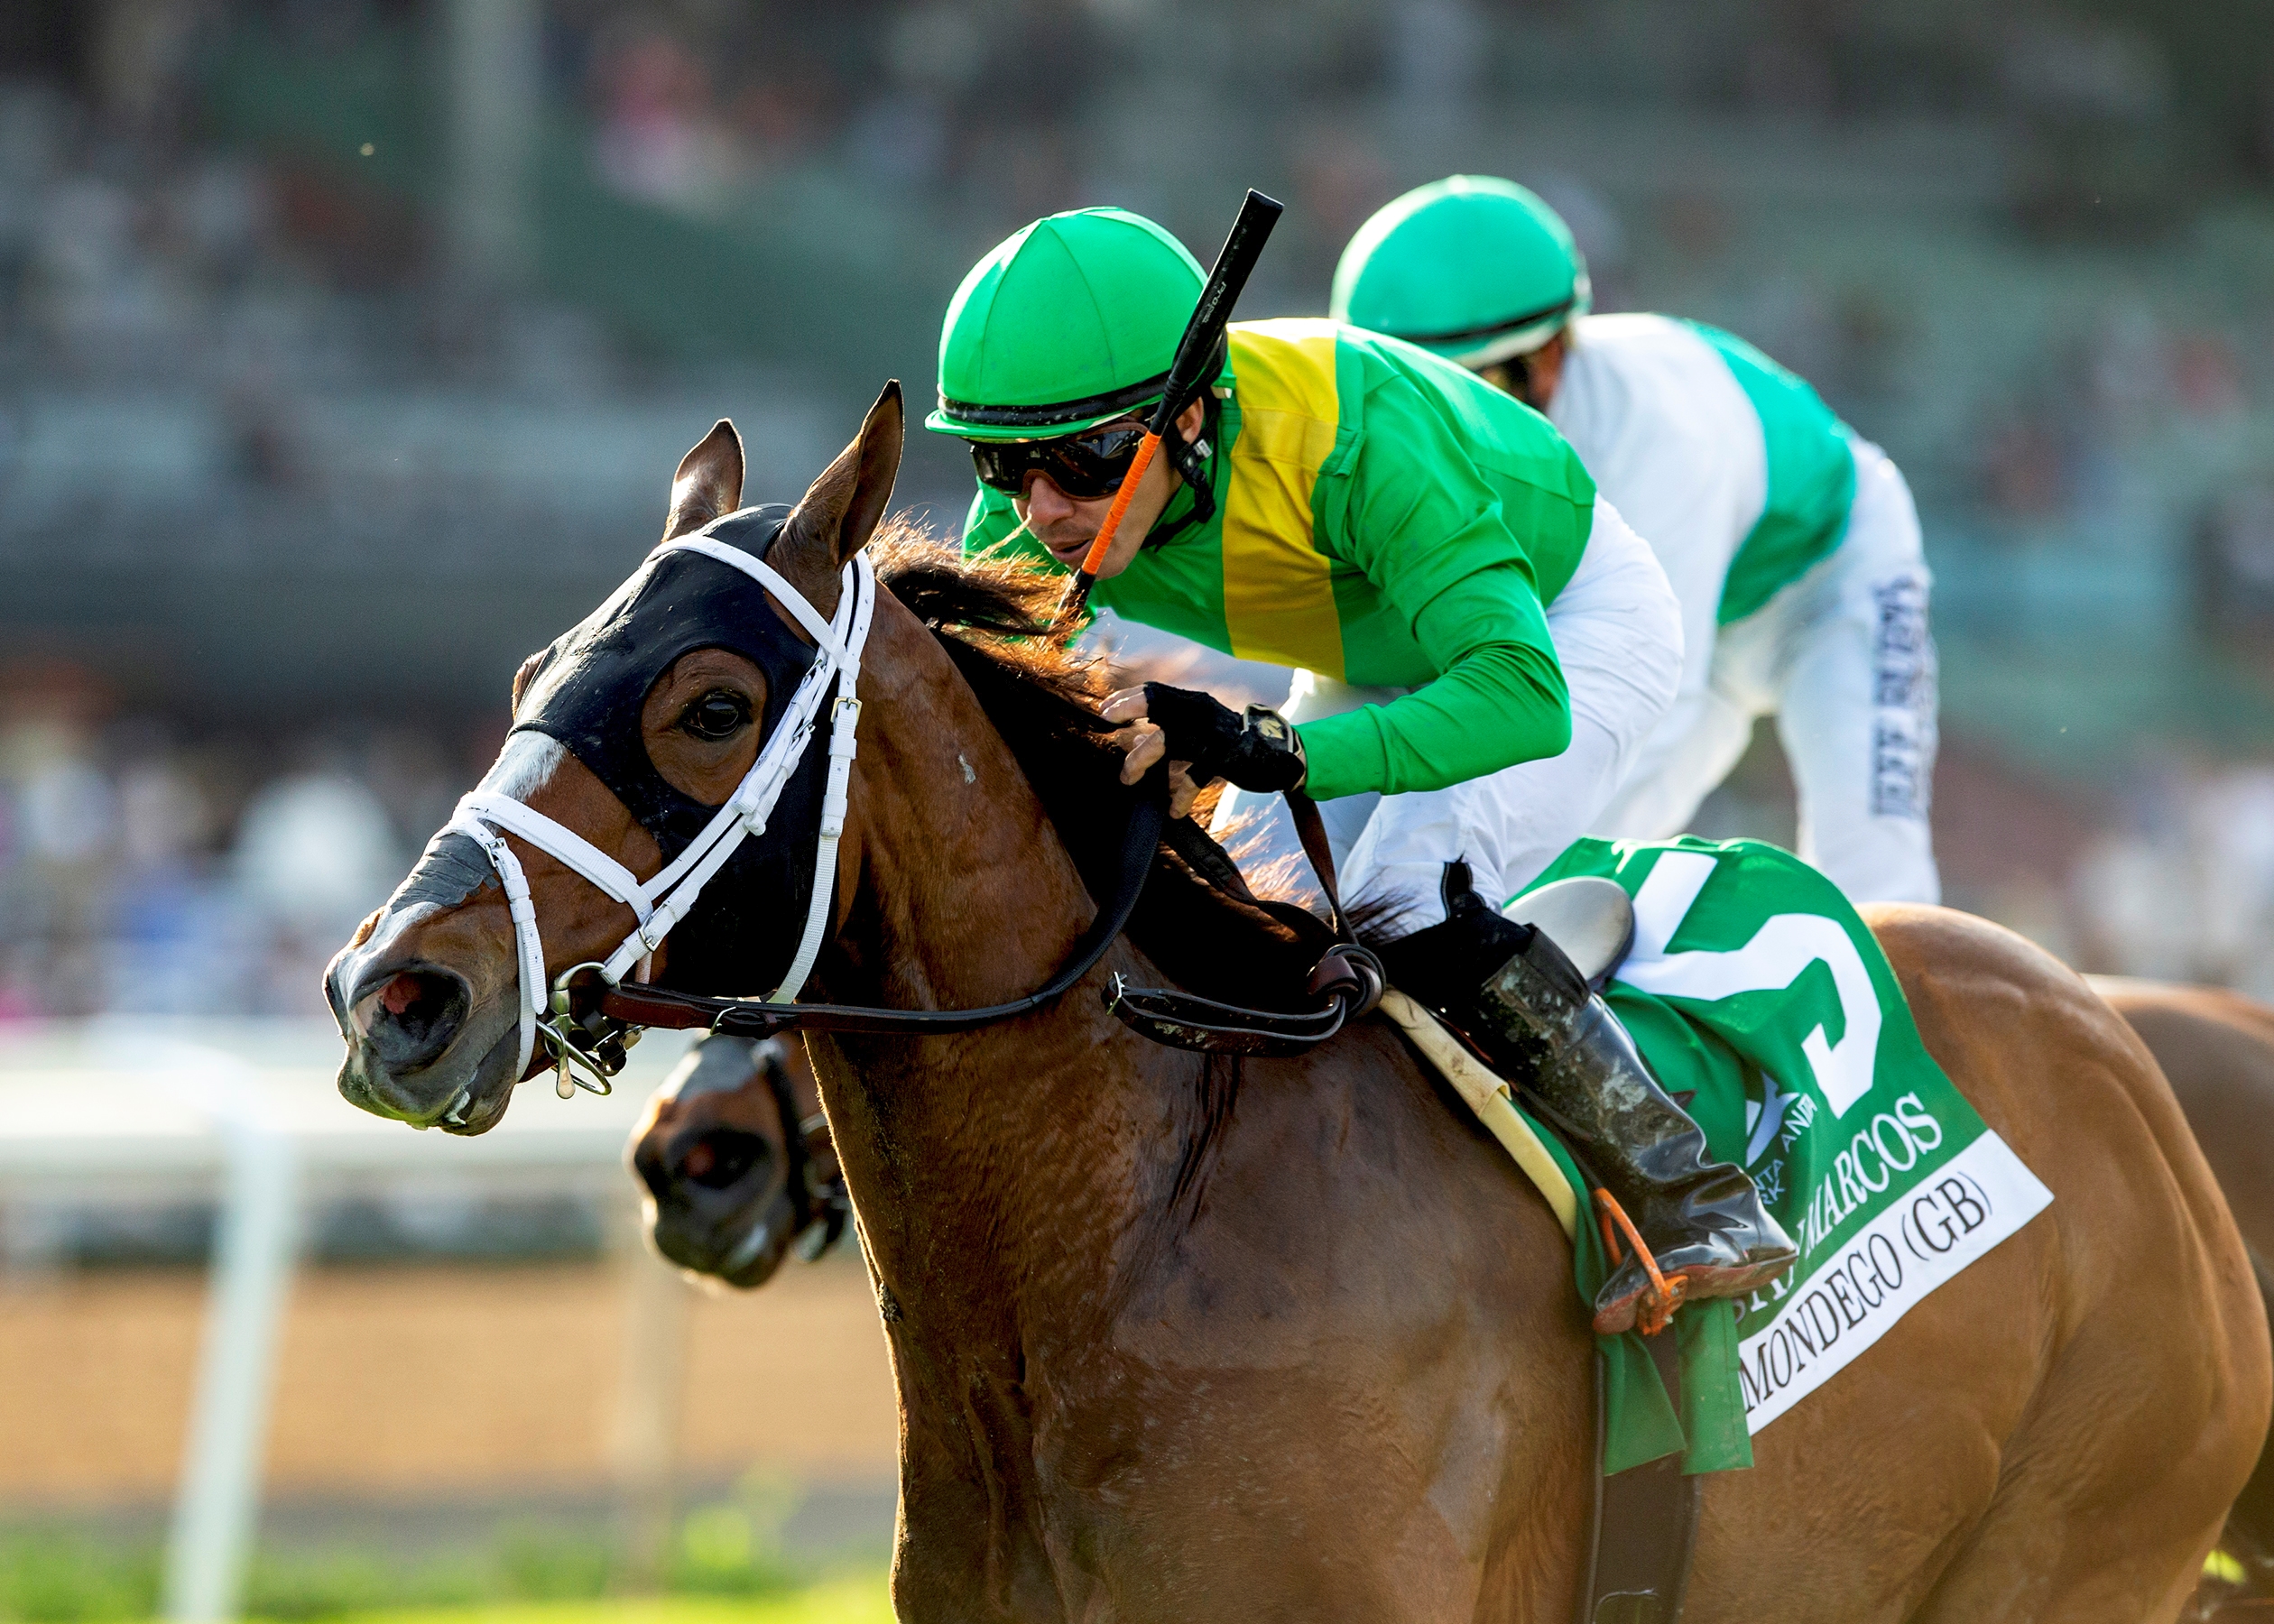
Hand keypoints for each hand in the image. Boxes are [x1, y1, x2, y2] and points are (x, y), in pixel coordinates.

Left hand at [1102, 682, 1306, 809]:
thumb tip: (1130, 739)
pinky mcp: (1223, 758)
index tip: (1105, 710)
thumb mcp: (1200, 730)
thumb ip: (1169, 732)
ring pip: (1166, 742)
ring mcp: (1211, 734)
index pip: (1156, 691)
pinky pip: (1192, 778)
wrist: (1278, 755)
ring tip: (1128, 779)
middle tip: (1108, 720)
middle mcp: (1200, 712)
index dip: (1128, 698)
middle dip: (1129, 707)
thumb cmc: (1231, 743)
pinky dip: (1180, 795)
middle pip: (1158, 702)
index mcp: (1194, 703)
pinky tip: (1174, 810)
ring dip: (1140, 760)